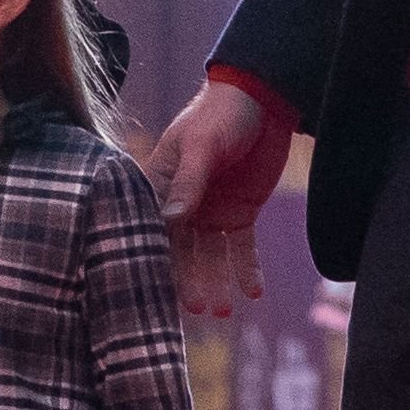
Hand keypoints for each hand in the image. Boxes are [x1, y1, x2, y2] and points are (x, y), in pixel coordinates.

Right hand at [148, 81, 288, 317]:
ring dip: (215, 281)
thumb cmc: (221, 113)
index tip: (146, 288)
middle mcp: (182, 203)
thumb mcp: (202, 144)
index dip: (147, 255)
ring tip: (221, 311)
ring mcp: (210, 211)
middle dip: (185, 279)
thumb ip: (189, 180)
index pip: (149, 225)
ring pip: (209, 255)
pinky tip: (253, 292)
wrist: (263, 99)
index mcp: (159, 183)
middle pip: (179, 249)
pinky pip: (241, 247)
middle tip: (193, 309)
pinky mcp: (240, 213)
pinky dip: (246, 269)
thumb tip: (171, 220)